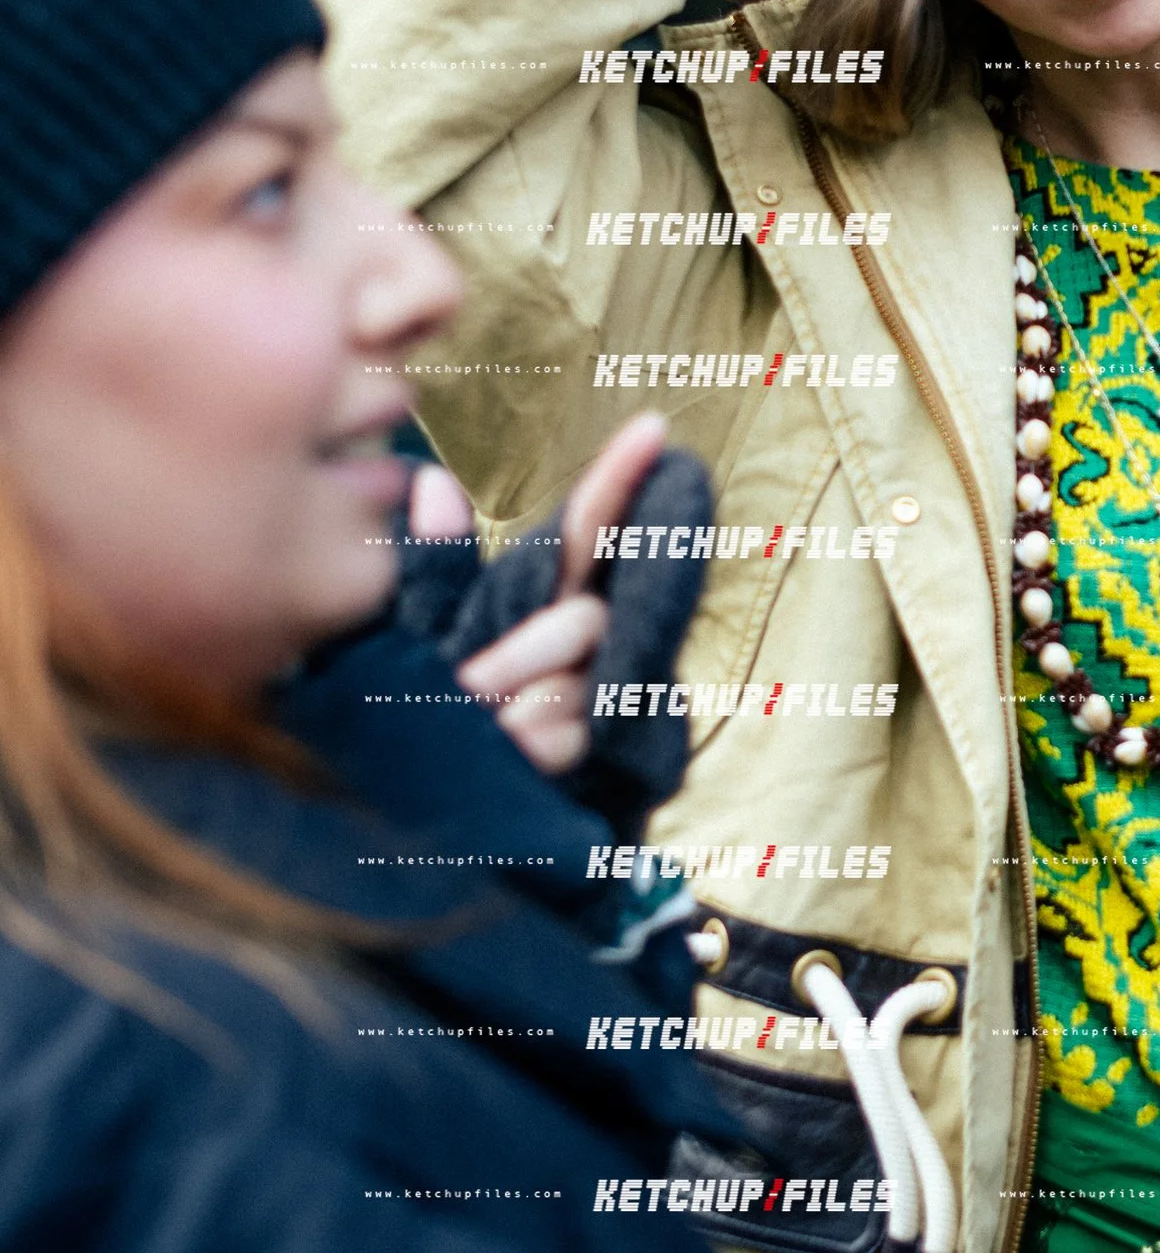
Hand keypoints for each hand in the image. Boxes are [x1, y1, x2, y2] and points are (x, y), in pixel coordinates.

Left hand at [409, 411, 668, 778]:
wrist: (416, 826)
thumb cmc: (415, 726)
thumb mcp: (412, 641)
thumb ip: (434, 572)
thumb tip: (432, 481)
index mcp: (539, 604)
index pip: (588, 533)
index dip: (619, 480)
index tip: (654, 425)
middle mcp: (584, 646)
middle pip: (581, 620)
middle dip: (519, 656)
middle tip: (468, 690)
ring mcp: (601, 701)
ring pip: (574, 685)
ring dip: (513, 716)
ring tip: (478, 738)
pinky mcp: (612, 758)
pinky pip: (574, 738)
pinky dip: (527, 752)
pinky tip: (508, 765)